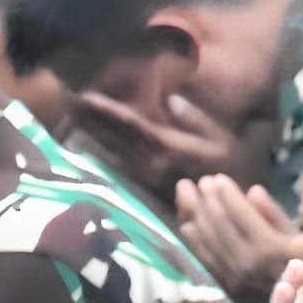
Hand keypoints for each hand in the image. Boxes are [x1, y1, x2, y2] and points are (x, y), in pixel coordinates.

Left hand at [73, 92, 271, 202]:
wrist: (232, 206)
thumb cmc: (233, 168)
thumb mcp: (224, 138)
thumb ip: (197, 118)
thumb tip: (170, 98)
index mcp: (171, 147)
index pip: (134, 125)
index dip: (110, 110)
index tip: (87, 96)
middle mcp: (153, 163)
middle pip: (116, 137)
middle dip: (93, 119)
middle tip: (69, 101)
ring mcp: (147, 176)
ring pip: (114, 151)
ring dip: (94, 133)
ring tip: (74, 116)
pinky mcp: (147, 185)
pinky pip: (119, 164)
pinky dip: (103, 150)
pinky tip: (90, 141)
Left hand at [176, 170, 302, 302]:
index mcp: (270, 245)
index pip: (239, 213)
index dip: (225, 193)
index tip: (217, 177)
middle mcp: (247, 260)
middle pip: (219, 223)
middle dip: (207, 199)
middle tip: (202, 181)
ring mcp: (234, 274)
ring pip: (207, 238)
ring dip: (194, 213)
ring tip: (186, 192)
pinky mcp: (228, 284)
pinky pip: (205, 257)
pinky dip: (194, 239)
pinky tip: (188, 225)